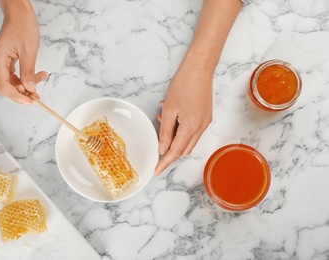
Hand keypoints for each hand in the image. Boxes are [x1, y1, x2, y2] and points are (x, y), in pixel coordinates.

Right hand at [0, 0, 46, 104]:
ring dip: (27, 85)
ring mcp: (0, 63)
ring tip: (42, 78)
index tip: (29, 101)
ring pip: (12, 83)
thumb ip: (28, 72)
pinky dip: (26, 78)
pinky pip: (15, 76)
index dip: (16, 96)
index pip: (3, 86)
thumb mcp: (29, 51)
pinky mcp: (7, 62)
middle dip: (22, 93)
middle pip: (6, 87)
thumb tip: (30, 89)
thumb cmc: (22, 27)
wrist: (20, 14)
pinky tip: (39, 75)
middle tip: (37, 96)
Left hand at [154, 56, 212, 174]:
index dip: (165, 163)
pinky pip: (192, 130)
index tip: (156, 171)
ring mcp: (205, 122)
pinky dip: (181, 128)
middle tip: (157, 136)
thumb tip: (163, 150)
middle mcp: (201, 128)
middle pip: (183, 149)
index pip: (175, 152)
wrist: (200, 68)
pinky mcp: (206, 116)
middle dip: (169, 148)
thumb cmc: (183, 85)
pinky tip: (173, 114)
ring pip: (188, 140)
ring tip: (163, 117)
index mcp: (191, 128)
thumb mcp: (169, 110)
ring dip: (174, 136)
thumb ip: (166, 132)